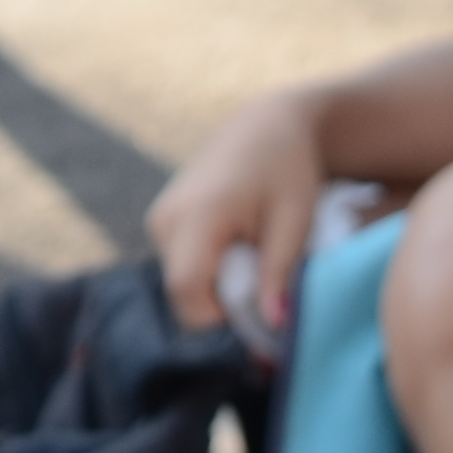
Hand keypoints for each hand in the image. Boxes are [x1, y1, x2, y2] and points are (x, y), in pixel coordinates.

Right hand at [148, 86, 329, 331]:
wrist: (265, 125)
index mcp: (197, 213)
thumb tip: (274, 326)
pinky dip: (211, 279)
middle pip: (182, 295)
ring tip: (257, 276)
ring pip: (181, 287)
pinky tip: (241, 262)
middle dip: (223, 314)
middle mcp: (165, 220)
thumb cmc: (288, 167)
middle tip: (268, 309)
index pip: (188, 289)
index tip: (261, 328)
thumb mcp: (294, 220)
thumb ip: (279, 273)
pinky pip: (182, 271)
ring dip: (218, 296)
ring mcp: (158, 223)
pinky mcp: (162, 227)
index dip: (219, 321)